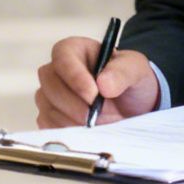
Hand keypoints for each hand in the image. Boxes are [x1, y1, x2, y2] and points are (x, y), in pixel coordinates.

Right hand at [35, 36, 157, 127]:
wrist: (130, 108)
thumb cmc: (128, 82)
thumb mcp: (135, 70)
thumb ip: (122, 73)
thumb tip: (103, 84)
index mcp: (74, 50)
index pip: (63, 57)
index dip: (75, 76)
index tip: (93, 95)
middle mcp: (56, 71)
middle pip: (51, 85)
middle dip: (76, 105)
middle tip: (99, 115)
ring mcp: (49, 95)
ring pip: (49, 108)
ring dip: (76, 121)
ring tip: (102, 121)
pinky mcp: (48, 116)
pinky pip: (50, 126)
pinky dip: (70, 133)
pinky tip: (89, 131)